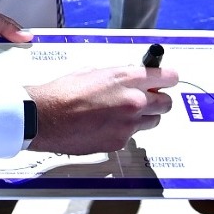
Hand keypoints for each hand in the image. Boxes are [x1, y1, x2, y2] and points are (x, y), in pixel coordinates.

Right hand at [27, 64, 176, 154]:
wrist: (45, 116)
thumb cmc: (63, 92)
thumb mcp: (94, 72)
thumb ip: (119, 76)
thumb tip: (131, 79)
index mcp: (127, 79)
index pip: (167, 77)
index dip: (168, 78)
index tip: (168, 80)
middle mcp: (133, 101)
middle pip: (166, 103)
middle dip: (159, 100)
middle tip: (148, 98)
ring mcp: (128, 124)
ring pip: (153, 121)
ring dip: (145, 116)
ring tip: (124, 113)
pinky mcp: (119, 142)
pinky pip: (132, 136)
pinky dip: (124, 131)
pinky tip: (106, 125)